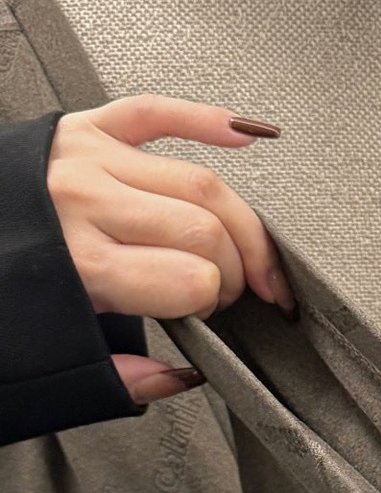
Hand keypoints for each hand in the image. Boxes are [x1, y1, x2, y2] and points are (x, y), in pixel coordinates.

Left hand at [47, 95, 293, 405]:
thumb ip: (118, 375)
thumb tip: (178, 378)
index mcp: (82, 264)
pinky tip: (245, 135)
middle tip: (227, 290)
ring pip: (202, 181)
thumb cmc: (1, 290)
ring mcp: (90, 158)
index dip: (213, 301)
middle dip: (235, 270)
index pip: (194, 279)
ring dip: (240, 223)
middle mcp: (86, 202)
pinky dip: (207, 119)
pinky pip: (156, 113)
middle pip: (206, 231)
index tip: (209, 312)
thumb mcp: (49, 351)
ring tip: (240, 250)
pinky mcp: (87, 127)